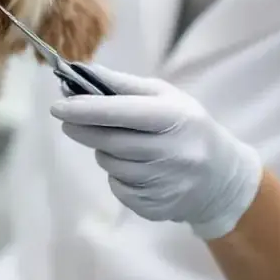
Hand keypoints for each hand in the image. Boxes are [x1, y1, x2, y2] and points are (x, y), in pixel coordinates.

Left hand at [49, 64, 263, 239]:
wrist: (221, 178)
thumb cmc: (185, 126)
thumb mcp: (165, 97)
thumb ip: (123, 85)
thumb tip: (81, 72)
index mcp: (174, 118)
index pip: (121, 113)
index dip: (85, 109)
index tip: (57, 106)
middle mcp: (172, 152)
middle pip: (109, 141)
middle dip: (83, 129)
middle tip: (69, 120)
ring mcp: (165, 183)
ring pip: (110, 165)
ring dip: (103, 151)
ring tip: (119, 143)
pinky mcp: (156, 206)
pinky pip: (119, 188)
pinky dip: (117, 175)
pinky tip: (134, 167)